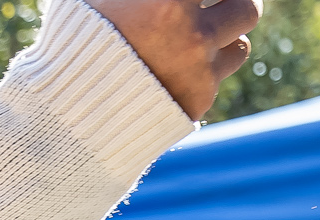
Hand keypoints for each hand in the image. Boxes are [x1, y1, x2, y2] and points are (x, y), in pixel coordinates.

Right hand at [92, 0, 260, 119]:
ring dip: (227, 34)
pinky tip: (185, 61)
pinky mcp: (199, 99)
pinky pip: (218, 75)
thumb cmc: (78, 38)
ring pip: (241, 43)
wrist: (72, 109)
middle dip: (236, 1)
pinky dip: (207, 65)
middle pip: (246, 7)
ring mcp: (200, 69)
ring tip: (206, 30)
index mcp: (170, 0)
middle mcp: (193, 33)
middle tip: (223, 1)